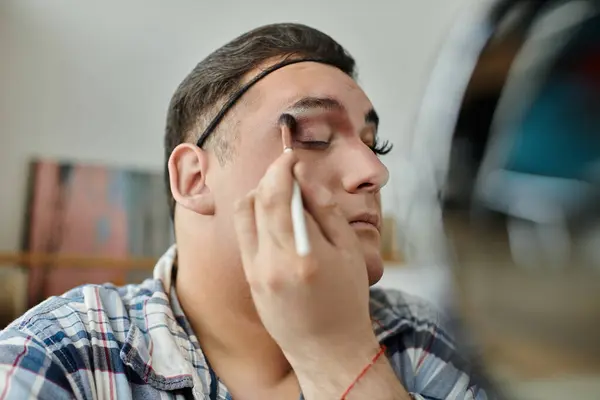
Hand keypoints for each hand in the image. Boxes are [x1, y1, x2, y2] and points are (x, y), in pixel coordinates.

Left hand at [233, 150, 377, 369]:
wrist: (328, 349)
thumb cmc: (347, 301)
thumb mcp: (348, 252)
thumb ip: (326, 211)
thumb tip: (305, 179)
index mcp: (302, 255)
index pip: (277, 196)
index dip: (280, 169)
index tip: (290, 157)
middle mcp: (271, 263)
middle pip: (256, 201)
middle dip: (270, 177)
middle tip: (288, 170)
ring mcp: (255, 272)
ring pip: (244, 215)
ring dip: (259, 195)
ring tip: (283, 195)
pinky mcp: (249, 279)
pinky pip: (245, 235)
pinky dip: (256, 217)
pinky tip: (276, 219)